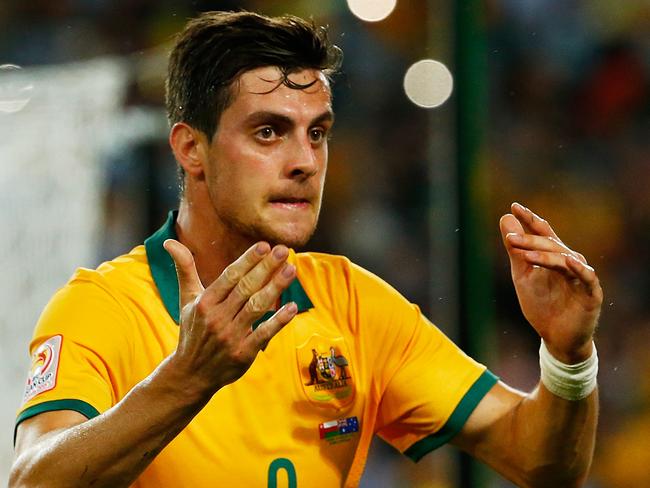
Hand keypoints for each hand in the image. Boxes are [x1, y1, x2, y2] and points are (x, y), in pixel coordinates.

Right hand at [163, 239, 297, 395]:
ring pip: (256, 306)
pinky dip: (278, 321)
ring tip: (291, 270)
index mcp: (205, 302)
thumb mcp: (186, 299)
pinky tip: (292, 307)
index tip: (264, 245)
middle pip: (246, 288)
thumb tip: (169, 241)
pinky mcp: (243, 353)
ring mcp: (230, 336)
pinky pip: (263, 334)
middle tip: (284, 250)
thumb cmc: (192, 331)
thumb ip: (185, 269)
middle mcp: (217, 317)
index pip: (230, 276)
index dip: (247, 260)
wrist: (190, 374)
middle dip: (266, 267)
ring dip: (275, 288)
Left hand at [500, 203, 602, 363]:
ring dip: (546, 254)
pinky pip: (588, 278)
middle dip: (530, 240)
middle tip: (510, 238)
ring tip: (527, 253)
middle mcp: (570, 262)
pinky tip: (569, 261)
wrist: (556, 338)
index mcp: (553, 256)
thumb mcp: (523, 275)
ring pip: (566, 258)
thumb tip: (505, 219)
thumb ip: (516, 250)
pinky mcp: (591, 294)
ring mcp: (581, 277)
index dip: (530, 219)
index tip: (514, 206)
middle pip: (551, 245)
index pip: (543, 232)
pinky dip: (580, 269)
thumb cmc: (542, 305)